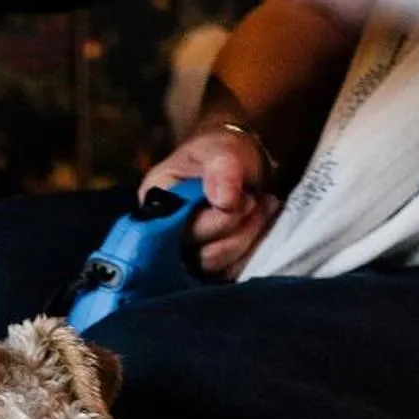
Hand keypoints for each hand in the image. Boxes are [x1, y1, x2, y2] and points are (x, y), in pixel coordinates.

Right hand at [142, 122, 281, 280]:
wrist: (239, 165)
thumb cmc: (221, 153)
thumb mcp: (219, 148)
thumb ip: (221, 167)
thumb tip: (225, 200)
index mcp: (156, 204)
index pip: (175, 230)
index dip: (211, 221)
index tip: (236, 198)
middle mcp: (165, 237)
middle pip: (198, 254)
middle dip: (235, 227)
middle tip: (253, 200)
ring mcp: (187, 255)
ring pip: (217, 265)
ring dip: (247, 236)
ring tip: (261, 206)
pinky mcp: (211, 266)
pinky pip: (232, 271)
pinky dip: (253, 248)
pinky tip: (262, 223)